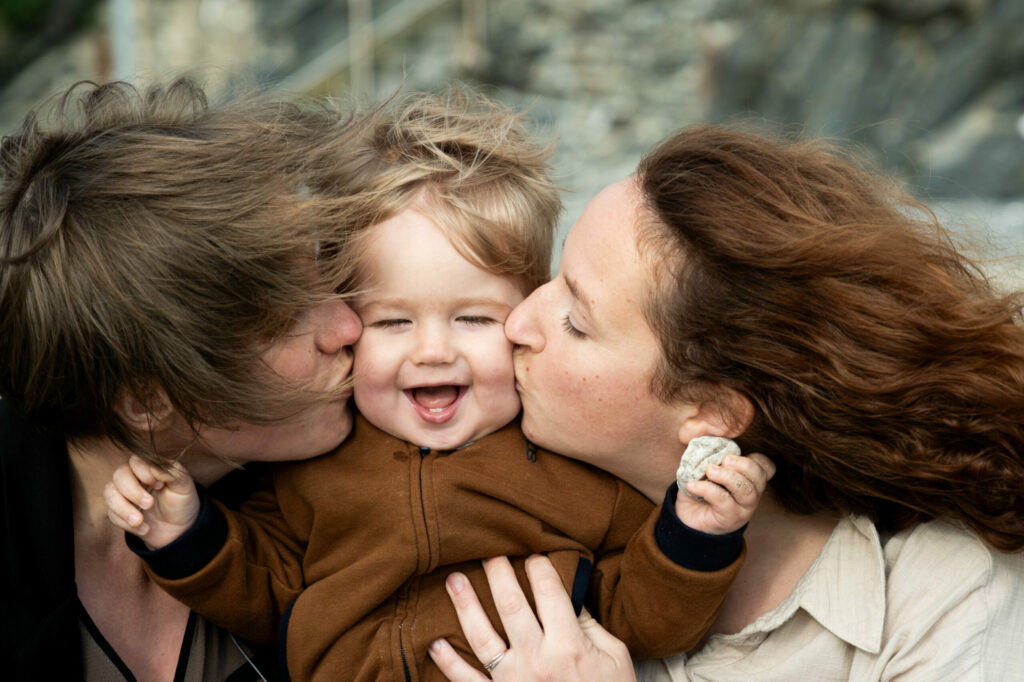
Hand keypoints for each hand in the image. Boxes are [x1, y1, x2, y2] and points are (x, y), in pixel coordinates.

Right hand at [104, 454, 199, 548]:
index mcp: (149, 468)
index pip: (135, 461)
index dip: (144, 472)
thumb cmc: (181, 501)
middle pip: (119, 475)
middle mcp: (133, 478)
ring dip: (123, 509)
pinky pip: (112, 514)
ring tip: (140, 521)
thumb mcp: (183, 485)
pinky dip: (126, 524)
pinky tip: (144, 529)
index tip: (160, 485)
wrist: (180, 528)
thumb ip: (172, 472)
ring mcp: (123, 495)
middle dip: (132, 491)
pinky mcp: (118, 512)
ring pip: (109, 494)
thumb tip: (155, 466)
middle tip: (149, 504)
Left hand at [428, 555, 635, 681]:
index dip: (539, 567)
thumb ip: (591, 625)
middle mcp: (537, 661)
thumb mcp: (615, 658)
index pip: (549, 592)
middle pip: (511, 606)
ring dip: (466, 606)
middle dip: (498, 574)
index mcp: (569, 646)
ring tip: (454, 580)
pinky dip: (448, 664)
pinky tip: (435, 644)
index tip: (532, 552)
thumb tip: (569, 595)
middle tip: (488, 551)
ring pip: (482, 637)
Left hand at [676, 451, 774, 533]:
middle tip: (724, 460)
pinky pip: (723, 500)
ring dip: (727, 477)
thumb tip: (705, 440)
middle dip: (743, 464)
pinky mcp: (730, 518)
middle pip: (759, 477)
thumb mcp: (704, 470)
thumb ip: (709, 455)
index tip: (734, 454)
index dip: (757, 459)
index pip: (766, 468)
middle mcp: (751, 494)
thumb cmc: (699, 491)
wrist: (687, 519)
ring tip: (709, 471)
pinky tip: (692, 485)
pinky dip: (706, 489)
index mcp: (749, 479)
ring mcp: (743, 509)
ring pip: (746, 490)